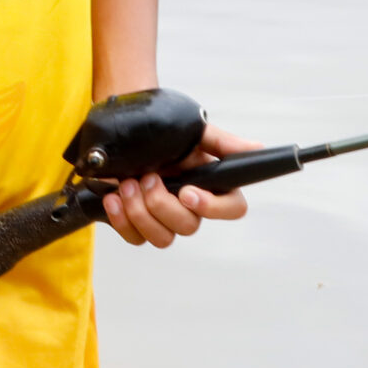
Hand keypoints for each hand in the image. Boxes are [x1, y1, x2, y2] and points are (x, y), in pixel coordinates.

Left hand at [103, 120, 261, 247]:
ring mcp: (162, 217)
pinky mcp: (137, 223)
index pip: (231, 208)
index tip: (187, 192)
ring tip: (126, 184)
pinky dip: (121, 220)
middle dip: (162, 204)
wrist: (119, 128)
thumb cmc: (157, 130)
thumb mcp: (190, 131)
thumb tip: (256, 148)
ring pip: (163, 238)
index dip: (212, 208)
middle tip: (146, 177)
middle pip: (189, 226)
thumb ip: (220, 142)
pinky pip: (136, 238)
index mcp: (208, 182)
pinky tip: (112, 198)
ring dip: (140, 212)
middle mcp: (188, 204)